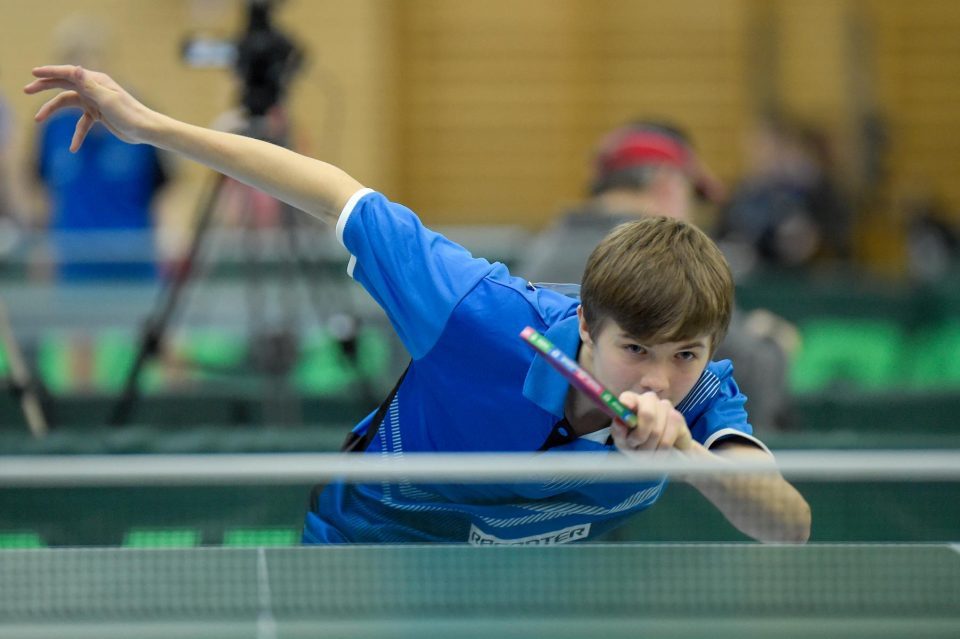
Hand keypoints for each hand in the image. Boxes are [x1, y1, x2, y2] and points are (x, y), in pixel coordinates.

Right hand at [24, 65, 159, 151]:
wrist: (146, 130)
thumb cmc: (129, 114)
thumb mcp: (107, 100)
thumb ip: (89, 85)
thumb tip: (75, 68)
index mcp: (95, 80)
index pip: (67, 73)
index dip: (49, 72)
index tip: (33, 73)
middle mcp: (93, 88)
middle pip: (63, 85)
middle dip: (44, 86)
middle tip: (26, 90)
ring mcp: (94, 102)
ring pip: (67, 104)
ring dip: (52, 111)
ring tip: (37, 119)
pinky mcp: (98, 116)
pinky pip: (81, 124)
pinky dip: (76, 134)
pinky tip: (72, 148)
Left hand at [611, 391, 692, 452]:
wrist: (663, 454)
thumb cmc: (639, 444)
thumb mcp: (624, 442)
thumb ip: (619, 432)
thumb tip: (619, 422)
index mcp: (632, 402)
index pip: (628, 398)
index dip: (627, 402)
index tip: (625, 406)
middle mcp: (649, 400)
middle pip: (647, 414)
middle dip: (639, 436)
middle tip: (635, 446)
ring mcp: (666, 408)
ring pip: (656, 431)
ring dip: (648, 448)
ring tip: (646, 453)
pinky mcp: (678, 420)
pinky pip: (666, 441)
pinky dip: (659, 452)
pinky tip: (657, 453)